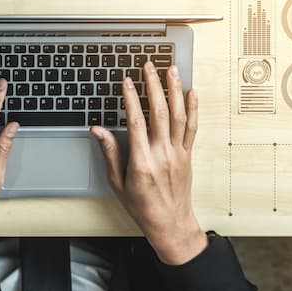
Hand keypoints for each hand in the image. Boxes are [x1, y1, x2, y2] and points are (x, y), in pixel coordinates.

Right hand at [90, 61, 207, 265]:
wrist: (170, 224)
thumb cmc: (142, 207)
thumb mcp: (117, 183)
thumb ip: (109, 153)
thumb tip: (98, 130)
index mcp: (142, 162)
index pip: (136, 122)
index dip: (131, 98)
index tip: (126, 81)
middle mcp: (162, 154)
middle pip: (159, 112)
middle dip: (153, 85)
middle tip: (148, 66)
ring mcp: (177, 153)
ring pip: (178, 115)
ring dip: (175, 90)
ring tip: (171, 70)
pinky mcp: (188, 155)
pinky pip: (192, 128)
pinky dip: (193, 108)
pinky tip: (191, 92)